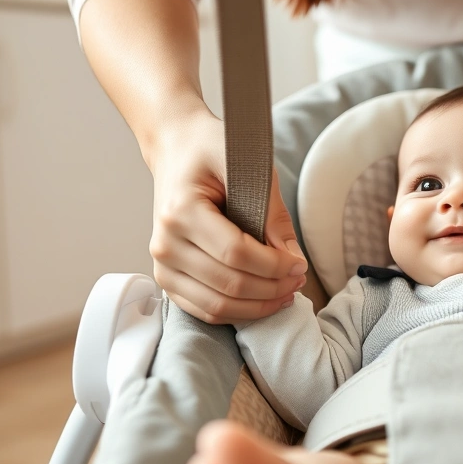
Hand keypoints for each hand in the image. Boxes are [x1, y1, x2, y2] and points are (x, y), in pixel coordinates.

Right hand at [147, 111, 307, 324]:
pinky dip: (238, 313)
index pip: (235, 253)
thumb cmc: (210, 151)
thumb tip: (292, 258)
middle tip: (300, 279)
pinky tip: (264, 302)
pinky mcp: (167, 278)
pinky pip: (204, 310)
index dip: (274, 266)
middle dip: (273, 288)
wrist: (175, 150)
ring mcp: (162, 265)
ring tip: (287, 293)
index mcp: (181, 211)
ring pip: (217, 305)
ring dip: (258, 307)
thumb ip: (272, 212)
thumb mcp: (248, 164)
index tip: (300, 264)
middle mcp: (165, 243)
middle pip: (228, 284)